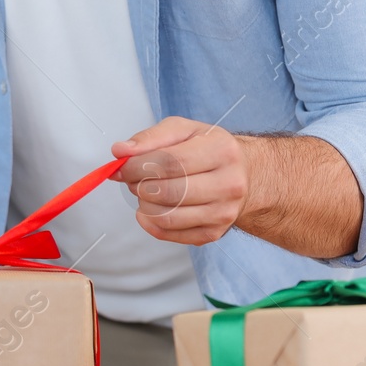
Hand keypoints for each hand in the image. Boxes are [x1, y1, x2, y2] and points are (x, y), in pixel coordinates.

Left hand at [108, 117, 249, 245]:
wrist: (244, 175)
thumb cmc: (209, 149)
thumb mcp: (183, 130)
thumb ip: (150, 138)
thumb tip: (121, 151)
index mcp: (221, 151)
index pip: (170, 162)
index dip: (138, 166)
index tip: (123, 166)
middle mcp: (229, 184)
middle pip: (168, 192)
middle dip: (139, 186)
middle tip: (133, 179)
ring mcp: (223, 212)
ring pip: (168, 216)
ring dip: (144, 205)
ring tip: (145, 192)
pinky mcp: (214, 233)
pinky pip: (172, 235)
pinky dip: (151, 224)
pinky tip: (149, 210)